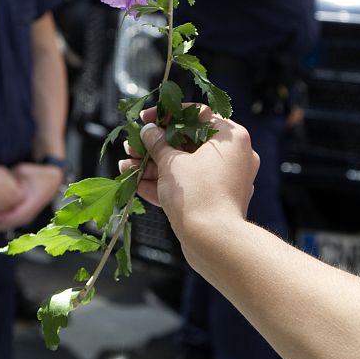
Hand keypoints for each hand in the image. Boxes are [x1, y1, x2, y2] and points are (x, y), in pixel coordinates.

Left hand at [0, 163, 62, 231]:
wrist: (51, 179)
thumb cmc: (36, 174)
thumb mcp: (23, 173)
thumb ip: (11, 180)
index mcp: (28, 206)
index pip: (10, 218)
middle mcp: (27, 215)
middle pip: (5, 225)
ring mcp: (24, 217)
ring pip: (5, 226)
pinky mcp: (20, 215)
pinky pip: (6, 222)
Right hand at [118, 105, 258, 244]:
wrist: (214, 244)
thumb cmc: (198, 195)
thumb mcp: (171, 162)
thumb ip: (157, 143)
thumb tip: (149, 131)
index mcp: (230, 137)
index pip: (195, 114)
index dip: (166, 115)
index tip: (145, 119)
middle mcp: (233, 156)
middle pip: (187, 141)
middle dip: (154, 146)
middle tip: (132, 146)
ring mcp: (225, 180)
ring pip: (184, 165)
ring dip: (153, 166)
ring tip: (126, 167)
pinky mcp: (215, 201)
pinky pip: (188, 186)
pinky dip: (165, 184)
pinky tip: (137, 184)